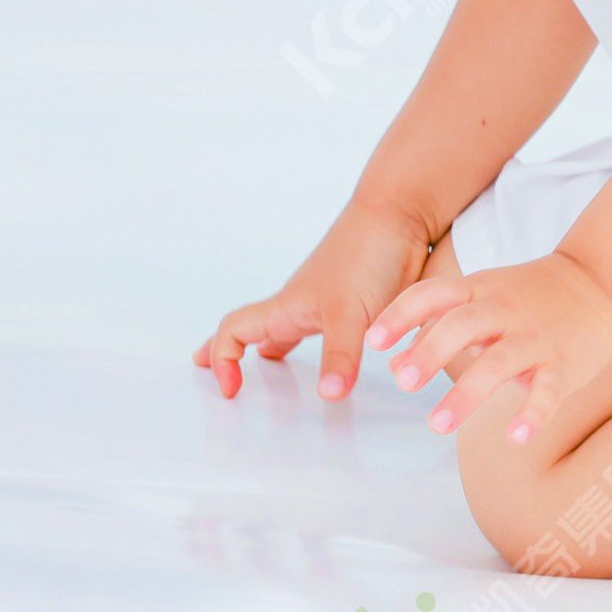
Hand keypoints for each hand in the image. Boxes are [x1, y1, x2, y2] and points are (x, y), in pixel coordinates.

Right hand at [198, 198, 429, 398]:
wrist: (400, 216)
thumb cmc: (366, 253)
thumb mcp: (350, 312)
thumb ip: (340, 354)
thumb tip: (327, 396)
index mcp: (287, 308)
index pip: (234, 331)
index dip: (222, 358)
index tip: (229, 389)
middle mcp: (301, 306)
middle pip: (252, 329)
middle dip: (229, 349)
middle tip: (210, 364)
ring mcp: (328, 303)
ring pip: (287, 328)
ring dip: (269, 345)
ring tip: (265, 361)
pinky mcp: (358, 304)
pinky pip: (324, 329)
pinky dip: (313, 344)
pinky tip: (329, 352)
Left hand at [368, 251, 611, 445]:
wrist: (601, 280)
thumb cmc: (528, 296)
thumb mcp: (481, 297)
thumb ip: (438, 326)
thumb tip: (394, 364)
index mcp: (479, 289)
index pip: (432, 294)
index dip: (400, 315)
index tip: (372, 341)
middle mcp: (504, 309)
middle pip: (463, 324)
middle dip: (430, 352)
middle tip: (403, 383)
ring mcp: (535, 336)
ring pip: (499, 362)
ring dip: (466, 394)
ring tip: (437, 425)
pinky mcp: (565, 363)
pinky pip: (548, 390)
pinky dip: (533, 413)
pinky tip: (514, 438)